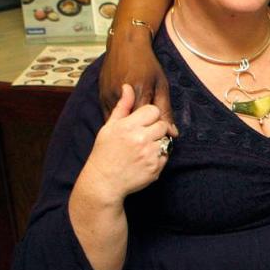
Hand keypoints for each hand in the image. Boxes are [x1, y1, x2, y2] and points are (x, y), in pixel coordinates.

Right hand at [79, 84, 172, 203]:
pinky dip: (158, 157)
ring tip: (142, 150)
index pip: (153, 111)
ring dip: (158, 143)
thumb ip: (123, 107)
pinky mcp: (155, 168)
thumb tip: (128, 87)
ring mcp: (149, 154)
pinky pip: (165, 156)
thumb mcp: (109, 127)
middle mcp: (140, 139)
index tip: (143, 123)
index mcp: (128, 126)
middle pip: (162, 125)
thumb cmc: (104, 153)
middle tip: (144, 137)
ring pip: (165, 140)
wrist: (104, 182)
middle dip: (155, 129)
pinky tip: (144, 160)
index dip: (149, 116)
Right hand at [100, 28, 176, 133]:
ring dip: (126, 128)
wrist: (126, 45)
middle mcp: (122, 96)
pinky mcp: (101, 97)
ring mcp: (109, 96)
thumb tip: (173, 133)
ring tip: (135, 130)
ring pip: (118, 123)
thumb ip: (165, 110)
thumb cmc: (147, 64)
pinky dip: (117, 122)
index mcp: (140, 94)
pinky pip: (108, 116)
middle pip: (131, 126)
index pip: (146, 125)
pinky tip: (124, 122)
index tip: (156, 136)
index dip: (151, 133)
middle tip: (146, 134)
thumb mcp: (161, 85)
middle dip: (139, 132)